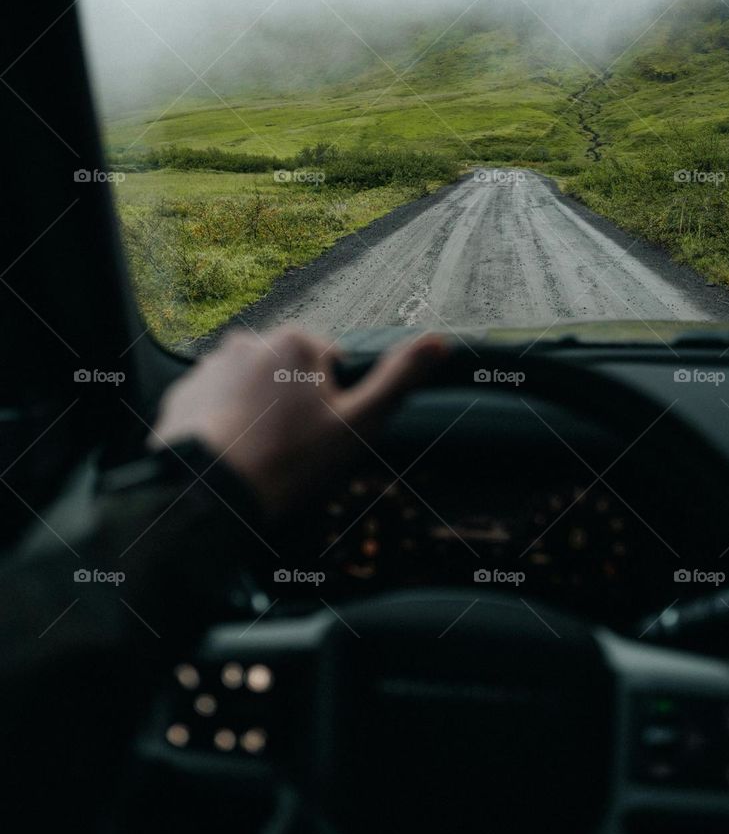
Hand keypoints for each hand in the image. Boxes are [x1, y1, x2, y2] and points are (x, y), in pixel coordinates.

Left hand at [150, 327, 447, 515]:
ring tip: (259, 455)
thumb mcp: (358, 423)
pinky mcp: (182, 393)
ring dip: (257, 413)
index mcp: (295, 343)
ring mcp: (209, 367)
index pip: (328, 364)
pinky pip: (213, 405)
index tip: (320, 434)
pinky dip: (222, 424)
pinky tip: (229, 455)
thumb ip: (398, 379)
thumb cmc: (290, 459)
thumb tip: (441, 341)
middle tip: (291, 449)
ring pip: (250, 388)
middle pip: (287, 374)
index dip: (332, 402)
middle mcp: (248, 341)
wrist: (210, 492)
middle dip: (292, 404)